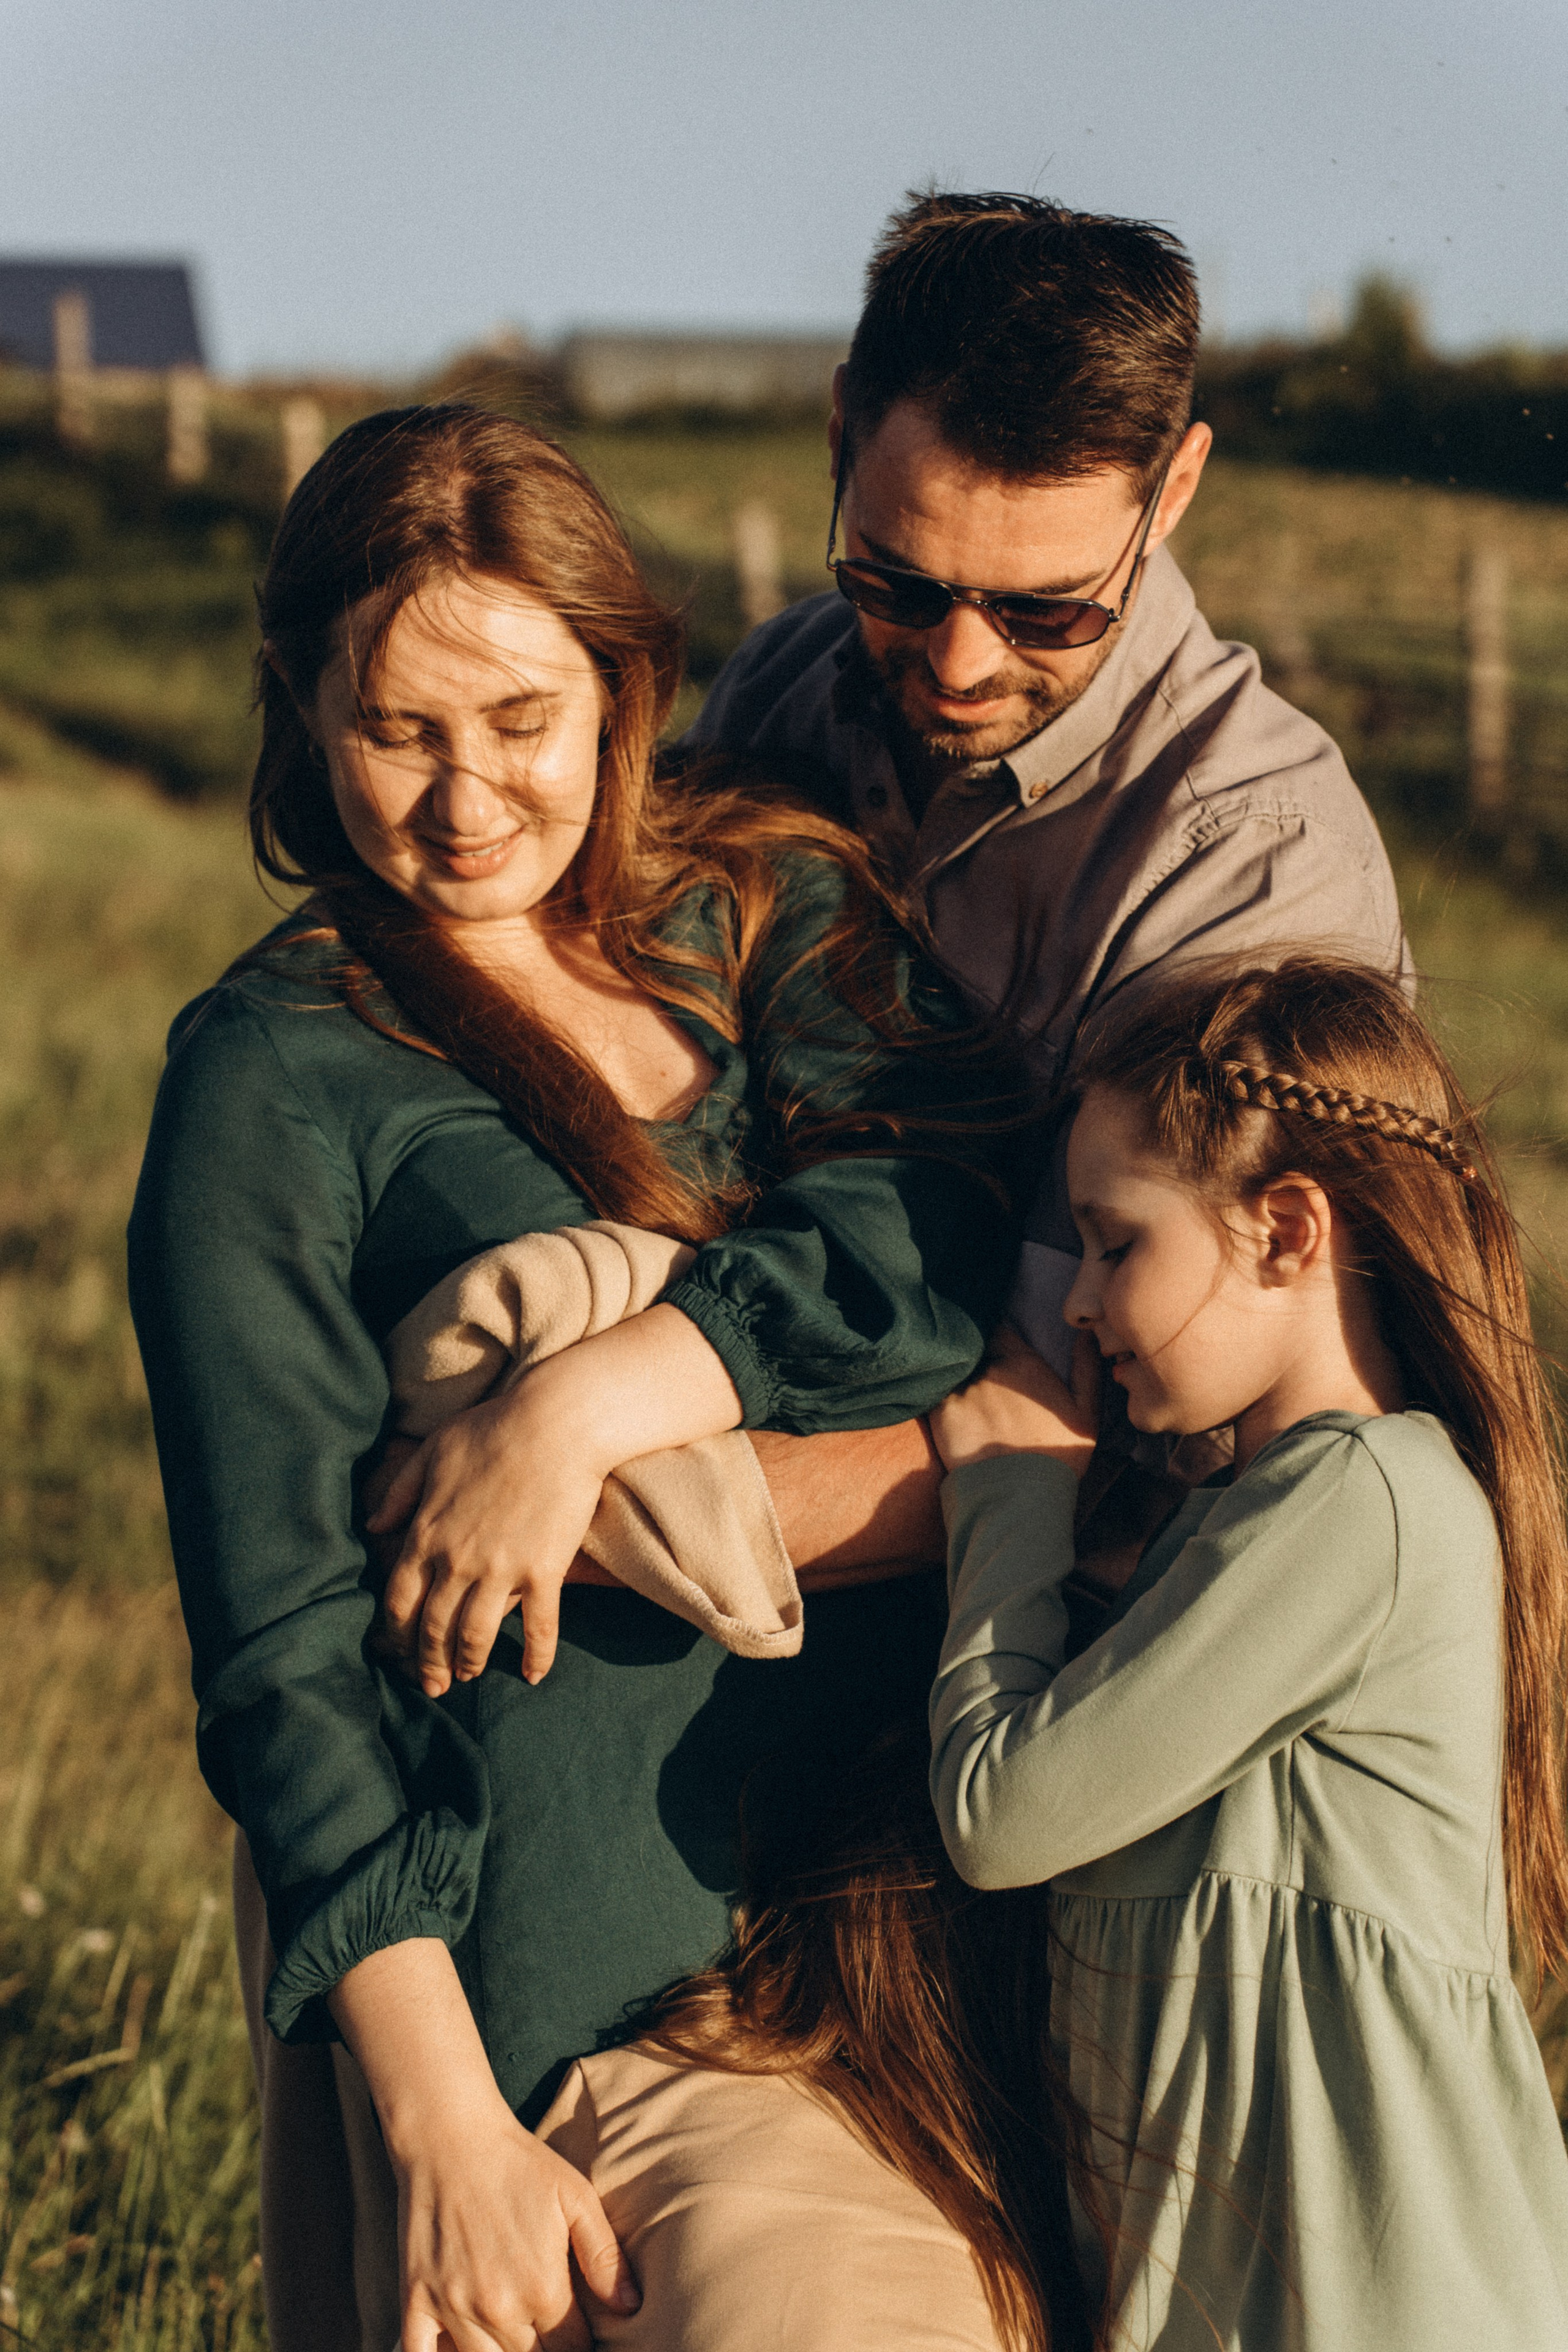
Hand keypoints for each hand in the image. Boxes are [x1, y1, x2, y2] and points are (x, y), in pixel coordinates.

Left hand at [370, 1382, 607, 1693]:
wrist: (556, 1423)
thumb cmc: (493, 1429)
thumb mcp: (433, 1452)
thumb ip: (401, 1491)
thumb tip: (373, 1523)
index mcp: (426, 1534)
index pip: (399, 1600)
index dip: (397, 1633)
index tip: (398, 1652)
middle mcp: (457, 1561)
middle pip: (434, 1627)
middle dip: (430, 1661)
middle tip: (433, 1684)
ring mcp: (501, 1570)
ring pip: (477, 1634)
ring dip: (470, 1662)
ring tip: (469, 1676)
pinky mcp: (544, 1572)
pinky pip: (539, 1627)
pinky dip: (535, 1655)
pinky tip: (533, 1675)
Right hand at [398, 2103, 635, 2351]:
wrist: (451, 2136)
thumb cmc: (518, 2162)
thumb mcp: (576, 2196)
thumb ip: (605, 2256)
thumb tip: (631, 2306)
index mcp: (544, 2290)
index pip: (573, 2350)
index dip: (580, 2342)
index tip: (578, 2327)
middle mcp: (499, 2310)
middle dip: (545, 2350)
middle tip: (545, 2328)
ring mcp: (452, 2309)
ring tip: (512, 2333)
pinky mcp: (414, 2300)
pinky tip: (459, 2348)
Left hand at [929, 1325, 1100, 1480]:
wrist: (1018, 1499)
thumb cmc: (1057, 1458)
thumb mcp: (1086, 1413)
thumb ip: (1086, 1367)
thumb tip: (1086, 1333)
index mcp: (1022, 1362)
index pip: (998, 1329)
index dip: (996, 1336)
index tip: (997, 1346)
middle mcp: (988, 1369)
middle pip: (975, 1351)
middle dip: (979, 1360)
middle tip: (985, 1384)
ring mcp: (961, 1390)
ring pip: (956, 1373)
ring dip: (960, 1380)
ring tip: (971, 1405)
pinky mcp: (939, 1413)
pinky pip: (937, 1394)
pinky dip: (943, 1400)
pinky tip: (956, 1419)